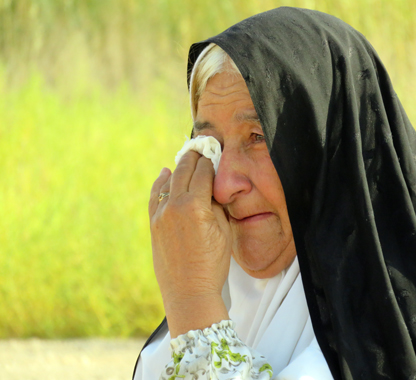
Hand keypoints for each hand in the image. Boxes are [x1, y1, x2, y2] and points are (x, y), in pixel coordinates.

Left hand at [149, 151, 231, 336]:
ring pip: (168, 181)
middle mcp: (175, 206)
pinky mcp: (153, 224)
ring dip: (179, 168)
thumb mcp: (224, 231)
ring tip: (186, 159)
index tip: (214, 153)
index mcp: (196, 206)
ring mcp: (161, 215)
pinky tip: (165, 174)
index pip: (203, 173)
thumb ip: (216, 205)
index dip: (210, 161)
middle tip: (200, 148)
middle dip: (193, 158)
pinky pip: (155, 196)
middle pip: (184, 171)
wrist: (188, 292)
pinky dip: (161, 183)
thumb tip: (212, 188)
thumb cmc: (212, 265)